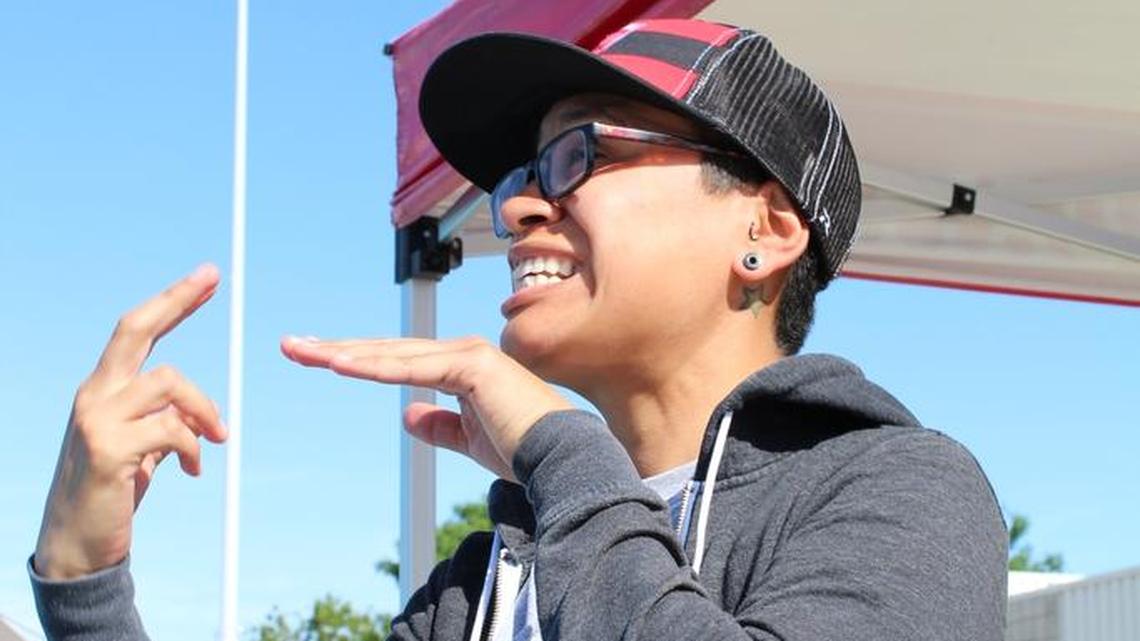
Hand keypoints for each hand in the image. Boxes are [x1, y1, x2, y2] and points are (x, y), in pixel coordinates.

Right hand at [33, 265, 227, 579]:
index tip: (206, 277)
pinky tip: (192, 470)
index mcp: (102, 390)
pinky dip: (193, 447)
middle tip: (212, 277)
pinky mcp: (108, 450)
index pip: (135, 331)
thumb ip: (164, 420)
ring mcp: (96, 420)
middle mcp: (94, 395)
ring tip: (216, 439)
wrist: (79, 544)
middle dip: (175, 299)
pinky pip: (171, 430)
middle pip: (134, 330)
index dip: (170, 302)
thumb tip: (200, 414)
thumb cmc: (112, 492)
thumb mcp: (142, 447)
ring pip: (169, 383)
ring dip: (204, 410)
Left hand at [281, 335, 572, 481]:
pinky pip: (413, 368)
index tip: (319, 360)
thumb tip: (407, 416)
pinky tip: (339, 365)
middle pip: (388, 350)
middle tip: (293, 346)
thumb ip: (440, 426)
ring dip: (345, 353)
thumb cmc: (523, 450)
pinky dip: (375, 366)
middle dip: (338, 348)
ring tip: (304, 352)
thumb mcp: (469, 440)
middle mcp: (462, 353)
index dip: (358, 360)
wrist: (561, 459)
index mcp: (462, 368)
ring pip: (394, 355)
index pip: (399, 361)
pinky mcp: (472, 366)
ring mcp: (467, 355)